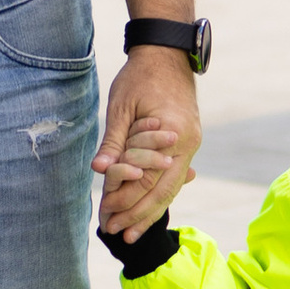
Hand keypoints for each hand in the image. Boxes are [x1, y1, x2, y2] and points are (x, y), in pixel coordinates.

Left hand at [93, 41, 202, 240]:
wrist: (167, 52)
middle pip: (165, 191)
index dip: (130, 202)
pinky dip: (157, 193)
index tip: (108, 218)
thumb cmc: (141, 76)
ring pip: (170, 187)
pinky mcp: (185, 142)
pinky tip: (143, 209)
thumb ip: (114, 141)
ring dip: (148, 209)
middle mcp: (187, 144)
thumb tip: (99, 170)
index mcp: (175, 135)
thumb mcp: (121, 106)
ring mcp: (190, 143)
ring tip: (128, 230)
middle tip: (117, 236)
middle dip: (140, 216)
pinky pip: (172, 175)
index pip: (151, 180)